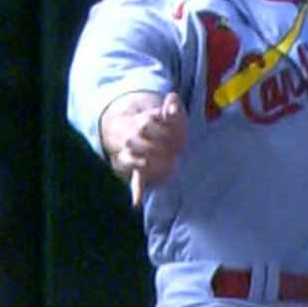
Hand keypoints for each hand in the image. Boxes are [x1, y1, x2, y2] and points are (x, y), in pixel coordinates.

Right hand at [101, 91, 186, 205]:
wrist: (144, 131)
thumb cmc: (166, 122)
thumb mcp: (172, 109)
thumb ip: (173, 103)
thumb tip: (171, 104)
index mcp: (142, 121)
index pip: (146, 121)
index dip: (162, 127)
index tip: (174, 129)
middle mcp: (133, 137)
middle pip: (135, 138)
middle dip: (157, 142)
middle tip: (173, 146)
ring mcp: (134, 154)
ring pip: (133, 158)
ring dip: (148, 160)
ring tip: (167, 161)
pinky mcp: (139, 169)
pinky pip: (134, 180)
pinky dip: (136, 191)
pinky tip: (135, 203)